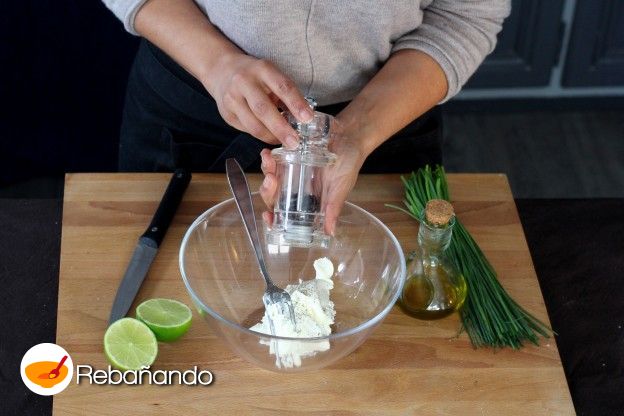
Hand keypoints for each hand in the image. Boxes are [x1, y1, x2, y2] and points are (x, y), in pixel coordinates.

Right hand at [203, 53, 313, 146]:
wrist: (222, 70)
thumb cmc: (255, 76)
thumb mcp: (271, 75)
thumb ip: (285, 94)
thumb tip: (303, 117)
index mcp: (262, 69)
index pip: (282, 87)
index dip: (296, 103)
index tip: (308, 118)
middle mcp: (244, 82)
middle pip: (263, 109)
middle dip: (281, 128)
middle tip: (295, 142)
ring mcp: (232, 98)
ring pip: (253, 124)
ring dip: (271, 137)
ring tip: (284, 142)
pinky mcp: (226, 113)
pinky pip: (246, 129)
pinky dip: (260, 135)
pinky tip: (270, 136)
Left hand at [258, 118, 367, 235]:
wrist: (351, 135)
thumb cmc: (349, 163)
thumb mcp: (341, 187)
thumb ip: (333, 208)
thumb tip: (330, 232)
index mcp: (308, 202)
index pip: (286, 215)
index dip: (274, 218)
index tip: (267, 216)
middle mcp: (297, 189)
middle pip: (274, 196)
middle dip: (268, 191)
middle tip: (271, 179)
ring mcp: (292, 172)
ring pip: (271, 178)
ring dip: (266, 171)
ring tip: (269, 161)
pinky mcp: (290, 155)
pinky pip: (275, 159)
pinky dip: (269, 158)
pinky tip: (268, 153)